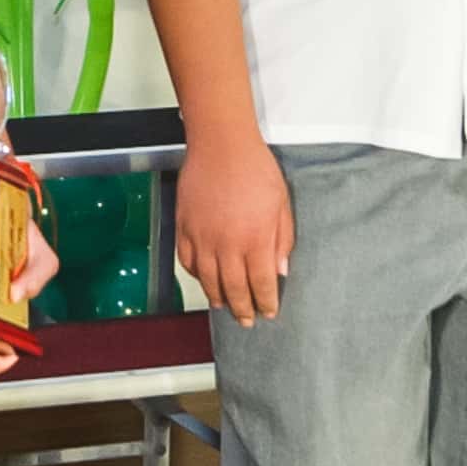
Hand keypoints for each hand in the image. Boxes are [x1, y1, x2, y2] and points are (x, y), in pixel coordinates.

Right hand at [176, 135, 297, 325]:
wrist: (221, 144)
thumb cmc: (256, 169)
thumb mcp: (281, 204)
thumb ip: (282, 240)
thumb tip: (280, 270)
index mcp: (255, 239)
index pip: (261, 283)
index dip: (265, 302)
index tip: (269, 312)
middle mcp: (227, 244)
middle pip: (234, 288)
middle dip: (242, 308)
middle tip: (246, 321)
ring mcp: (202, 237)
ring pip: (208, 280)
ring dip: (217, 297)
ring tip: (225, 306)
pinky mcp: (184, 227)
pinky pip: (188, 261)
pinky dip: (196, 276)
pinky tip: (204, 280)